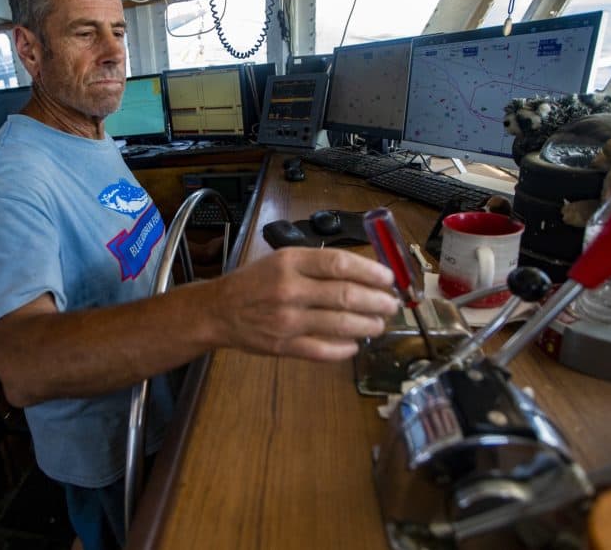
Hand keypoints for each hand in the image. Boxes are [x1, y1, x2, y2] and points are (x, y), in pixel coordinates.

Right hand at [210, 247, 398, 360]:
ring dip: (368, 325)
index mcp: (291, 261)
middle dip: (377, 302)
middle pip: (346, 295)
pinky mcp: (284, 346)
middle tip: (391, 304)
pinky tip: (355, 344)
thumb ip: (317, 264)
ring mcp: (287, 320)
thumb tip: (364, 273)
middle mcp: (290, 289)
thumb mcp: (282, 260)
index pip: (340, 264)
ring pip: (341, 324)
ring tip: (379, 324)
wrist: (219, 310)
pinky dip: (345, 349)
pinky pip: (324, 350)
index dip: (371, 272)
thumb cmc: (254, 282)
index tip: (388, 279)